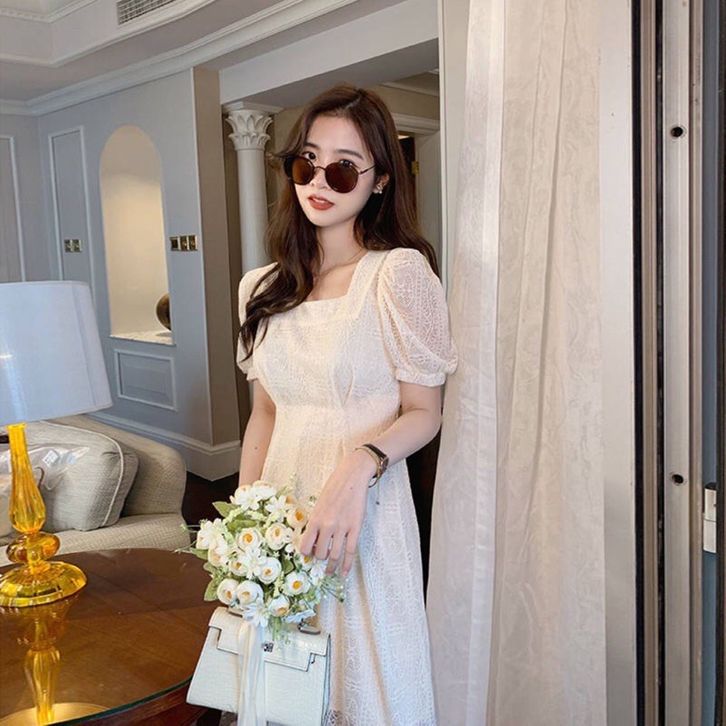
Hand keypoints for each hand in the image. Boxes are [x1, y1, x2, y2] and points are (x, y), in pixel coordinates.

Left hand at [298, 449, 376, 576]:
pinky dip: (346, 565)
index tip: (309, 554)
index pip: (305, 546)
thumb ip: (316, 521)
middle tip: (321, 559)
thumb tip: (314, 538)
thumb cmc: (334, 487)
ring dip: (331, 567)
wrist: (352, 477)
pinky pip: (350, 552)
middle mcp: (327, 526)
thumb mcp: (319, 503)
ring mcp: (342, 528)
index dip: (306, 553)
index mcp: (315, 519)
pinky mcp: (355, 528)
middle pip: (320, 553)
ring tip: (330, 572)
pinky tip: (343, 573)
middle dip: (320, 559)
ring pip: (334, 556)